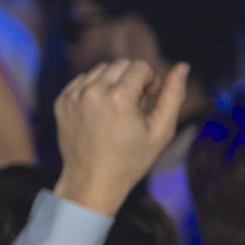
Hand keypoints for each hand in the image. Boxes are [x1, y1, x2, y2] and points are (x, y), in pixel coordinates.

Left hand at [50, 60, 189, 216]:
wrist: (92, 180)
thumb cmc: (130, 160)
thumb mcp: (161, 131)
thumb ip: (174, 95)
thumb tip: (183, 66)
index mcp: (118, 97)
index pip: (140, 66)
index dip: (151, 81)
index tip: (149, 100)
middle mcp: (93, 92)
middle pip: (120, 64)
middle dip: (132, 79)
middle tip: (134, 107)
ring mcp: (73, 96)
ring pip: (100, 70)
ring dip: (113, 82)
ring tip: (117, 110)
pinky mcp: (61, 101)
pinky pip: (83, 80)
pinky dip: (94, 89)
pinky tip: (100, 112)